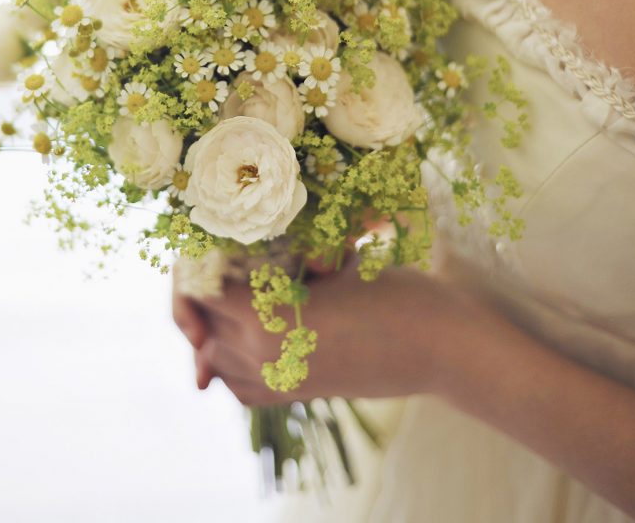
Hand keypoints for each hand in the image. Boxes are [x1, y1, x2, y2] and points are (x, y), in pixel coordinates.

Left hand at [173, 260, 461, 405]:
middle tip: (219, 258)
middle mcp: (261, 356)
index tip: (205, 240)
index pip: (199, 289)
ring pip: (214, 355)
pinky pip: (239, 383)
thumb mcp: (331, 263)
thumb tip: (231, 250)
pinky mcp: (293, 394)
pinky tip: (247, 330)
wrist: (439, 346)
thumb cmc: (392, 291)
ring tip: (234, 289)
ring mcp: (277, 381)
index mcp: (266, 318)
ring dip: (214, 323)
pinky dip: (231, 358)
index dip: (196, 261)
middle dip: (202, 290)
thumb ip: (279, 260)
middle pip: (201, 323)